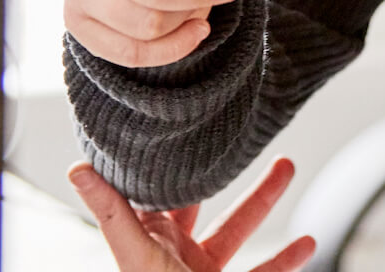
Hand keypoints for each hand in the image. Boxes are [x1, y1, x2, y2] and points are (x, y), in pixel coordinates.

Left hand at [67, 158, 315, 271]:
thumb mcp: (134, 252)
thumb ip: (112, 212)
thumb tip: (77, 168)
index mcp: (147, 239)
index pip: (154, 190)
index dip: (165, 161)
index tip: (182, 126)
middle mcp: (174, 252)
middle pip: (201, 202)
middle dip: (222, 173)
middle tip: (238, 141)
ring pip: (237, 229)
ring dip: (262, 200)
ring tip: (285, 167)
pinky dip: (286, 258)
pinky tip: (307, 243)